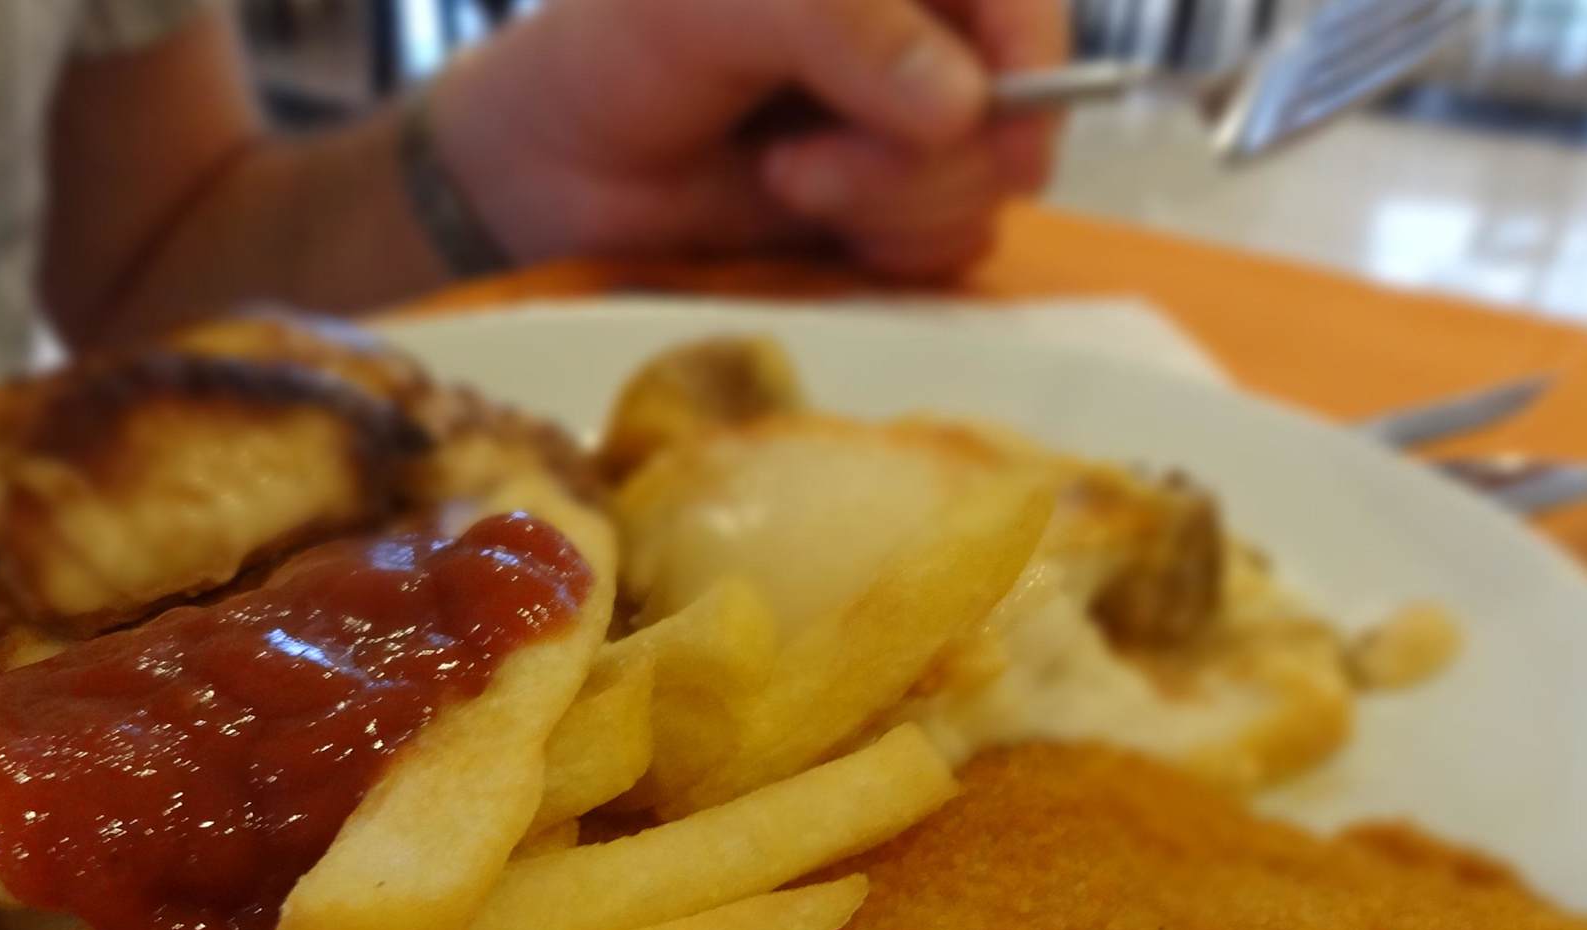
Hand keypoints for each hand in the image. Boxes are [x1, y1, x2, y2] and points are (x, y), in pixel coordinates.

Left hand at [428, 0, 1066, 279]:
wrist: (553, 170)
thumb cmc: (618, 50)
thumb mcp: (720, 2)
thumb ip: (840, 22)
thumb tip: (958, 105)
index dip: (1033, 56)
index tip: (1001, 123)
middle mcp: (920, 38)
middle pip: (1015, 107)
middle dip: (919, 155)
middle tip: (804, 161)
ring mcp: (909, 131)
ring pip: (983, 187)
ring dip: (886, 202)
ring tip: (783, 178)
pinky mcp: (888, 215)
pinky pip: (949, 249)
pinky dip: (886, 249)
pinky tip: (804, 217)